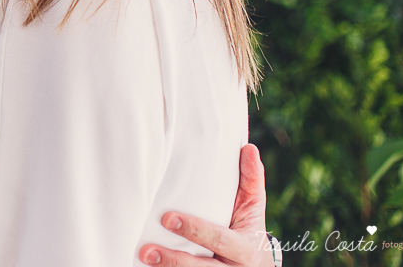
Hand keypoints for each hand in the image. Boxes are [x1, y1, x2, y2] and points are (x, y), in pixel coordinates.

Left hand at [138, 144, 272, 265]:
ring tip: (143, 258)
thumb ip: (251, 179)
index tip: (168, 218)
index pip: (219, 239)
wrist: (258, 265)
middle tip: (146, 251)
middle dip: (174, 260)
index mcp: (245, 248)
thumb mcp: (253, 206)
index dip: (195, 230)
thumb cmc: (248, 227)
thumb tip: (248, 148)